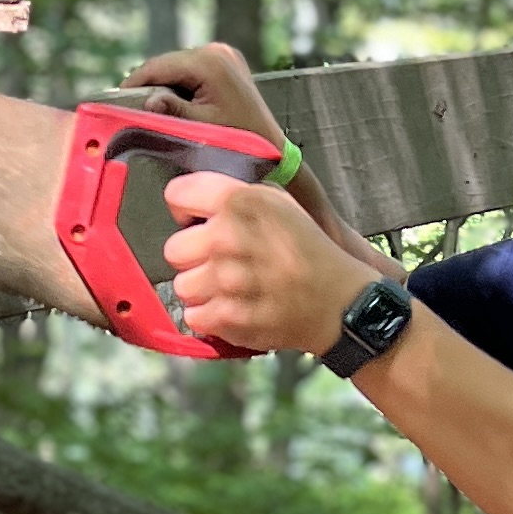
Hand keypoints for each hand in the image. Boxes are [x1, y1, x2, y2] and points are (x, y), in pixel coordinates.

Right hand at [122, 41, 286, 155]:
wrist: (271, 143)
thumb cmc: (239, 138)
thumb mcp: (201, 127)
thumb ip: (171, 111)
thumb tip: (145, 102)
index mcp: (209, 62)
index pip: (160, 66)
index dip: (135, 82)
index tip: (116, 98)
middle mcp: (216, 50)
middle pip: (167, 63)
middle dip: (149, 84)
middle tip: (130, 106)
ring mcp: (222, 53)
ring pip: (177, 66)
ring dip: (164, 84)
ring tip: (151, 106)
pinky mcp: (225, 60)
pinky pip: (191, 68)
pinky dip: (179, 83)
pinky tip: (173, 102)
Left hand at [163, 174, 366, 359]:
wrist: (339, 302)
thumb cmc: (309, 251)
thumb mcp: (279, 203)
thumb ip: (236, 195)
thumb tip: (198, 199)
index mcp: (240, 200)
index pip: (176, 195)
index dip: (187, 210)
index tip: (202, 221)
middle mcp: (228, 237)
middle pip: (173, 249)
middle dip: (194, 256)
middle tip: (222, 262)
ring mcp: (226, 280)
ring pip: (183, 286)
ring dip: (203, 290)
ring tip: (232, 289)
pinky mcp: (228, 318)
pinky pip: (194, 316)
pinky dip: (211, 317)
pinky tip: (236, 308)